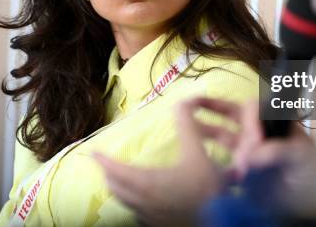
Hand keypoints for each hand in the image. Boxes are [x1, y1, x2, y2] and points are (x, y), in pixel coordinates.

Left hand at [93, 98, 234, 226]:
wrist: (222, 221)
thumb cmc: (207, 190)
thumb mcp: (199, 153)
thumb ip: (187, 127)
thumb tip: (183, 102)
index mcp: (147, 182)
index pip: (115, 170)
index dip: (103, 160)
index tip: (92, 152)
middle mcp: (143, 201)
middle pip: (115, 188)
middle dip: (108, 174)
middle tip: (105, 163)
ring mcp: (150, 216)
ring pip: (125, 202)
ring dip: (119, 188)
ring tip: (120, 178)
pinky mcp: (159, 225)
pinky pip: (137, 213)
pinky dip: (132, 201)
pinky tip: (143, 199)